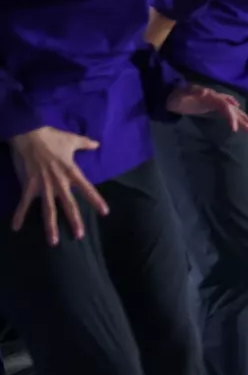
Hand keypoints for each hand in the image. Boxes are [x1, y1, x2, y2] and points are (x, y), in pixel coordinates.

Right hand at [9, 126, 106, 244]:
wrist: (29, 133)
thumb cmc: (51, 137)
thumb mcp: (72, 139)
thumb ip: (86, 144)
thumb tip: (97, 144)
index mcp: (71, 171)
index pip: (87, 188)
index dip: (96, 200)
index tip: (104, 212)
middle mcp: (59, 181)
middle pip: (69, 204)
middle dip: (74, 220)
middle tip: (79, 235)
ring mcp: (43, 185)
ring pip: (48, 209)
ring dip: (50, 225)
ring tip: (53, 241)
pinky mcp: (28, 184)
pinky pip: (23, 203)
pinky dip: (19, 215)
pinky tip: (15, 228)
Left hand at [166, 84, 247, 131]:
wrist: (172, 95)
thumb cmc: (176, 97)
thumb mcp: (181, 95)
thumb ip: (192, 93)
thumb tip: (204, 91)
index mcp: (211, 96)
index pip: (225, 106)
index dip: (231, 116)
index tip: (234, 129)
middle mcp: (216, 98)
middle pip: (233, 109)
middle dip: (243, 119)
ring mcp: (216, 102)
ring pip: (233, 110)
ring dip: (243, 119)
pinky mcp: (214, 107)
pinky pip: (228, 112)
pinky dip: (236, 117)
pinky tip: (242, 123)